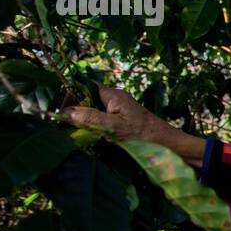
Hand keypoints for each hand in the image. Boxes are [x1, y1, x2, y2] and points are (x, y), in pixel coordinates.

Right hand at [60, 86, 205, 163]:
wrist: (167, 144)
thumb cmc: (142, 134)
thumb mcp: (113, 127)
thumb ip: (89, 118)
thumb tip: (65, 113)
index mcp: (112, 94)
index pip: (84, 86)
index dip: (71, 96)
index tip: (62, 112)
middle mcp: (114, 98)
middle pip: (87, 99)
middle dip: (78, 111)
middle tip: (74, 126)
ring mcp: (118, 109)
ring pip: (93, 111)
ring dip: (87, 122)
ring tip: (88, 133)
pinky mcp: (121, 120)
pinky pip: (102, 120)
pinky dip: (97, 128)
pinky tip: (99, 137)